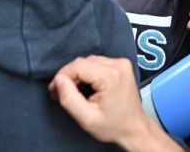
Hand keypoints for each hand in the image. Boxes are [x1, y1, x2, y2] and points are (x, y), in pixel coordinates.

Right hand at [49, 56, 175, 150]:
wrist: (135, 128)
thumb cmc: (112, 126)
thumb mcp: (86, 118)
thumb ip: (69, 98)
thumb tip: (58, 79)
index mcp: (111, 76)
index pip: (78, 66)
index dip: (62, 76)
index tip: (54, 91)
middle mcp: (118, 64)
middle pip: (83, 62)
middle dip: (69, 76)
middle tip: (60, 93)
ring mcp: (122, 63)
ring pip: (89, 61)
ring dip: (78, 74)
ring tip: (73, 91)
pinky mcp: (122, 65)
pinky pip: (98, 63)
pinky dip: (88, 73)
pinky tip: (86, 86)